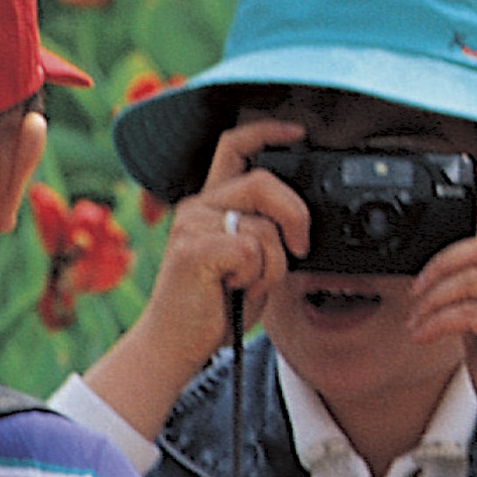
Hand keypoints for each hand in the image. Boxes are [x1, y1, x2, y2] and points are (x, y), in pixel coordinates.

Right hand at [83, 119, 306, 435]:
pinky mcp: (195, 249)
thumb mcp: (250, 261)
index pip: (234, 146)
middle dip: (296, 215)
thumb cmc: (215, 307)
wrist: (175, 345)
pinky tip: (234, 290)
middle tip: (300, 247)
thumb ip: (266, 232)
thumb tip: (301, 220)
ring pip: (264, 226)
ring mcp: (194, 226)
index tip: (297, 132)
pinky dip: (257, 278)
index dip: (268, 130)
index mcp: (210, 203)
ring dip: (273, 266)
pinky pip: (252, 251)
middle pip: (264, 182)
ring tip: (249, 285)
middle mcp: (199, 206)